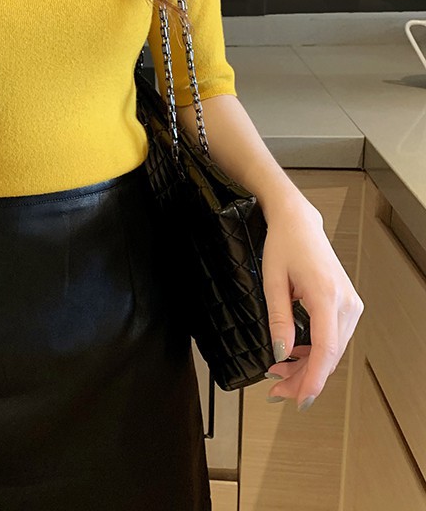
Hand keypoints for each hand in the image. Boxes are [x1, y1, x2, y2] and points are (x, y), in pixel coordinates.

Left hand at [260, 202, 363, 410]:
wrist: (298, 223)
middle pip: (329, 355)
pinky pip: (333, 338)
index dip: (313, 378)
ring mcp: (350, 304)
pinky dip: (315, 353)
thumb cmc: (284, 245)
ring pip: (332, 350)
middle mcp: (345, 302)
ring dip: (308, 367)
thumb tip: (281, 353)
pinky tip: (294, 357)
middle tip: (276, 391)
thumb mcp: (272, 281)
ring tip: (279, 376)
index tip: (302, 399)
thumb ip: (278, 319)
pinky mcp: (347, 305)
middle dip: (304, 378)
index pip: (325, 348)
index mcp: (325, 294)